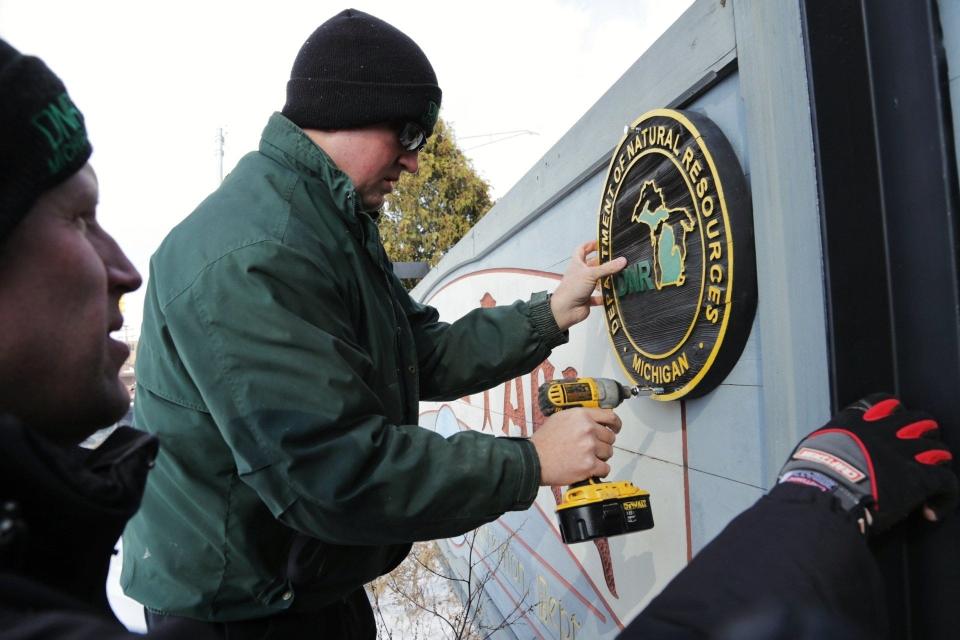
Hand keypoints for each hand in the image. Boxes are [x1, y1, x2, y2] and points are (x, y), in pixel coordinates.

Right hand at [530, 407, 621, 485]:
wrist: (534, 460)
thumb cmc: (543, 442)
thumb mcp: (560, 418)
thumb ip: (580, 418)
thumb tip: (594, 421)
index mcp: (581, 415)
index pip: (610, 416)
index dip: (616, 424)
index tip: (616, 428)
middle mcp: (588, 429)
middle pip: (610, 437)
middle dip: (603, 444)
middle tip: (591, 448)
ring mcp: (589, 447)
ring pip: (609, 453)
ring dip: (600, 457)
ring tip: (585, 458)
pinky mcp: (589, 465)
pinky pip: (605, 468)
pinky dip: (599, 470)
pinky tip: (588, 468)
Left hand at [550, 240, 626, 330]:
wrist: (565, 310)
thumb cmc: (574, 287)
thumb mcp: (591, 274)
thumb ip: (608, 267)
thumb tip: (623, 260)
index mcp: (577, 264)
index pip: (582, 250)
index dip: (590, 245)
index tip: (602, 243)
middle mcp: (580, 274)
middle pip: (592, 265)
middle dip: (604, 262)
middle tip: (618, 259)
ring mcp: (583, 287)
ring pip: (597, 280)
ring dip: (607, 278)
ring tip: (621, 274)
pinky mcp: (587, 299)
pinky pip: (598, 296)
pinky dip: (606, 295)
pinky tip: (616, 293)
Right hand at [778, 393, 957, 534]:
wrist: (825, 491)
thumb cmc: (809, 475)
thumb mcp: (809, 449)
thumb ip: (824, 446)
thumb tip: (815, 455)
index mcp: (855, 423)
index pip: (884, 402)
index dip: (893, 411)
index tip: (891, 421)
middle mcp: (883, 432)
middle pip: (919, 420)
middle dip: (923, 433)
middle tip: (917, 448)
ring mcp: (904, 454)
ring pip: (939, 448)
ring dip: (937, 461)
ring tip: (931, 474)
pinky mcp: (919, 480)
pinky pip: (947, 481)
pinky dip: (944, 497)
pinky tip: (931, 511)